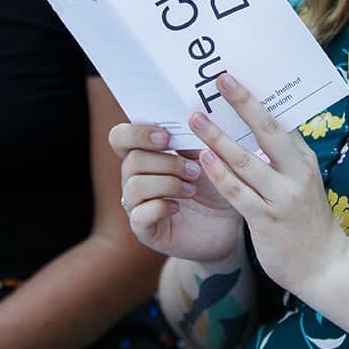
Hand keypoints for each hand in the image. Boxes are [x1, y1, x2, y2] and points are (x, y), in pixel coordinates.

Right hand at [109, 121, 241, 263]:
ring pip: (134, 186)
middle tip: (194, 170)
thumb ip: (194, 138)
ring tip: (192, 188)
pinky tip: (178, 206)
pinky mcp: (144, 229)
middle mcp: (134, 177)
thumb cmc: (215, 183)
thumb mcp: (209, 156)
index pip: (120, 137)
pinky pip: (139, 215)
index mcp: (145, 153)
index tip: (166, 137)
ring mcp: (137, 204)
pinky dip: (160, 207)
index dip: (138, 133)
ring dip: (168, 183)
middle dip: (166, 162)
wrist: (228, 222)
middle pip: (131, 160)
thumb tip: (190, 118)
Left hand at [190, 73, 348, 295]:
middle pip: (267, 130)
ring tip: (196, 118)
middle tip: (219, 80)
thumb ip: (284, 158)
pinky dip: (219, 173)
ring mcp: (283, 197)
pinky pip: (238, 192)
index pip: (280, 122)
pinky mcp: (266, 220)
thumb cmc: (307, 221)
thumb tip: (260, 127)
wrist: (325, 266)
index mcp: (304, 161)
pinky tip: (203, 158)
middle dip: (243, 102)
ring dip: (217, 136)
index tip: (235, 78)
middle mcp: (297, 174)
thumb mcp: (303, 183)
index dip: (257, 99)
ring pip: (245, 160)